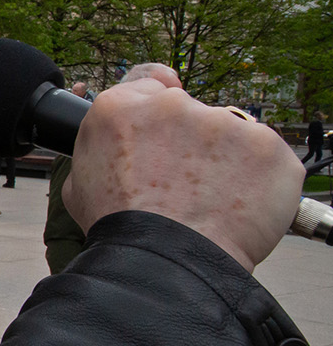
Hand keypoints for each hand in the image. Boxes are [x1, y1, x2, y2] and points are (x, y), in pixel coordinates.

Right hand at [63, 78, 304, 271]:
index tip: (167, 120)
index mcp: (120, 108)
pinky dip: (258, 179)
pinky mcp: (265, 145)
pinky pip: (265, 157)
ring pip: (229, 135)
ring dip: (224, 161)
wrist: (165, 263)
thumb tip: (116, 147)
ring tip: (210, 204)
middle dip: (190, 140)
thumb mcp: (79, 183)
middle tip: (183, 183)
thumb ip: (102, 148)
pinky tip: (237, 206)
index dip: (157, 101)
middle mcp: (171, 105)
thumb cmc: (118, 230)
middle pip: (190, 110)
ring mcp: (222, 122)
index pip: (148, 82)